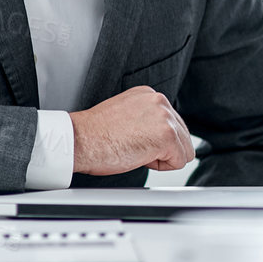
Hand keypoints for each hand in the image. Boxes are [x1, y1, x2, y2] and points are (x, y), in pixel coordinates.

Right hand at [69, 85, 194, 174]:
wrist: (79, 141)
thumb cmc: (94, 135)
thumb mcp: (126, 116)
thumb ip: (146, 118)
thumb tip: (157, 134)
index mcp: (149, 95)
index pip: (173, 123)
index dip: (155, 140)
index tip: (135, 140)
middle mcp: (159, 101)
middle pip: (182, 136)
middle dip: (162, 149)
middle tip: (133, 147)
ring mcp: (164, 117)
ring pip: (184, 149)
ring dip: (161, 157)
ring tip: (135, 150)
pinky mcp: (166, 135)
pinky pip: (179, 161)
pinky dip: (160, 166)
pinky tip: (139, 156)